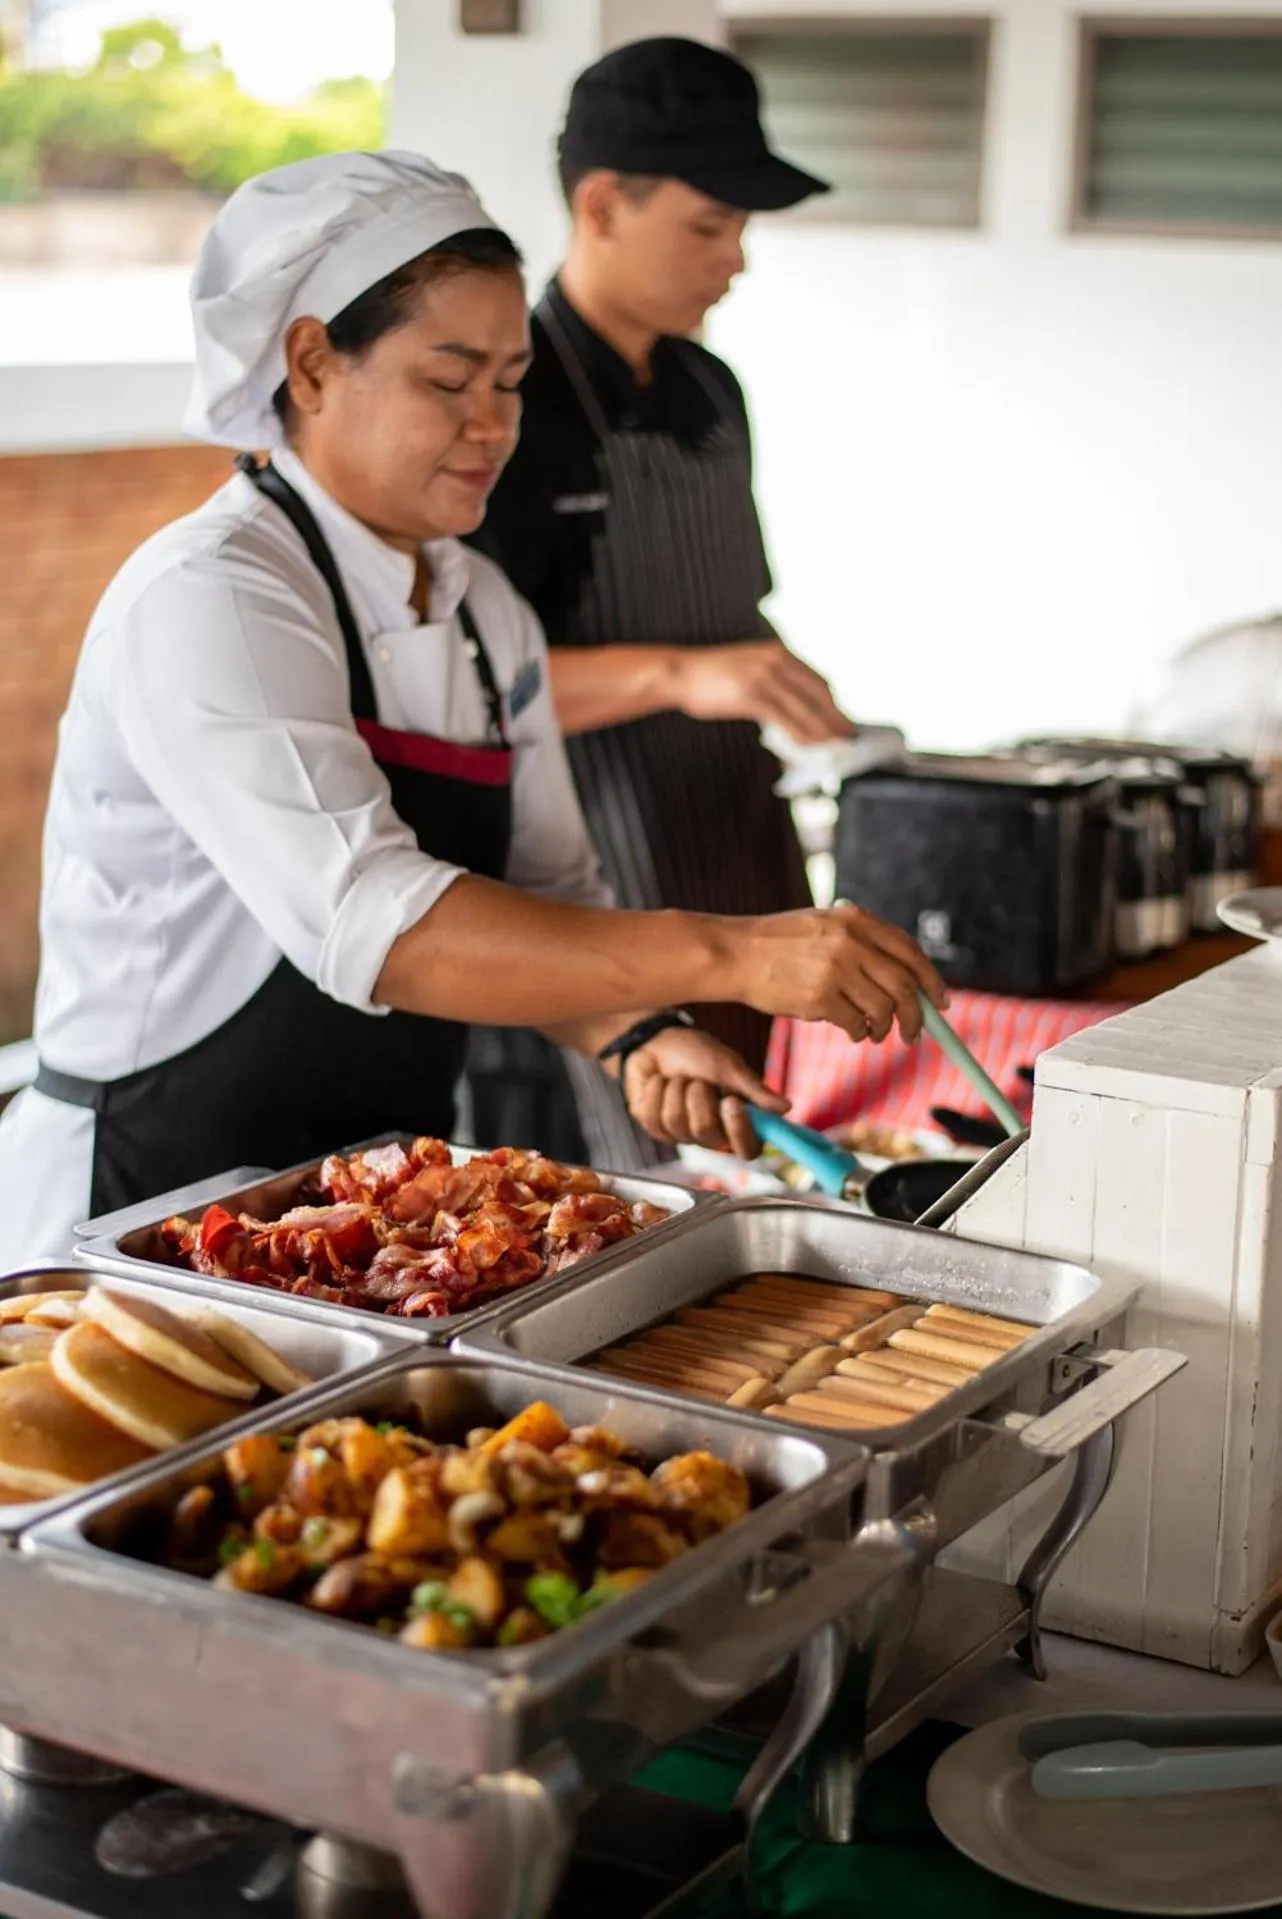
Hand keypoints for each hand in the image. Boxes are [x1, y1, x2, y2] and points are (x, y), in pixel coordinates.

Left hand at [619, 1027, 787, 1159]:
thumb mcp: (729, 1066)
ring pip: (677, 1123)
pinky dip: (656, 1090)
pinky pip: (653, 1117)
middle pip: (707, 1133)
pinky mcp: (655, 1128)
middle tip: (697, 1080)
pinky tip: (659, 1082)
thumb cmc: (698, 1053)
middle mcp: (712, 1134)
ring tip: (678, 1078)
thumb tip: (787, 1107)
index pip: (749, 1149)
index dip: (740, 1132)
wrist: (659, 1041)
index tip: (731, 1101)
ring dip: (676, 1090)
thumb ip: (754, 1089)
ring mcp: (682, 1134)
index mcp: (737, 1121)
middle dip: (699, 1097)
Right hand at [671, 640, 853, 746]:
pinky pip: (785, 720)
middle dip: (836, 718)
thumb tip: (794, 704)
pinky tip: (810, 745)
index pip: (817, 680)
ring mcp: (764, 677)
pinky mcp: (751, 695)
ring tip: (836, 746)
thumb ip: (773, 678)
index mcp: (778, 652)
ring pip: (805, 709)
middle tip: (848, 736)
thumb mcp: (748, 666)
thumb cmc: (711, 675)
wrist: (680, 673)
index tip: (841, 719)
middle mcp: (776, 661)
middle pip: (818, 694)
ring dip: (824, 730)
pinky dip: (802, 734)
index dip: (833, 703)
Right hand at [731, 904, 948, 1045]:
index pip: (910, 951)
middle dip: (917, 1016)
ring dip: (884, 1029)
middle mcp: (850, 942)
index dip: (931, 980)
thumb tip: (907, 982)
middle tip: (915, 1033)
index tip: (940, 1001)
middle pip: (904, 986)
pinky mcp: (819, 998)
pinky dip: (858, 1033)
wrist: (735, 954)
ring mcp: (835, 970)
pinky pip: (855, 1024)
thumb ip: (861, 942)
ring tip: (873, 1033)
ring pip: (883, 1010)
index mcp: (855, 919)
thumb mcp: (824, 924)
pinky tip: (850, 1031)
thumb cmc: (778, 944)